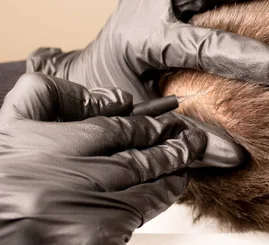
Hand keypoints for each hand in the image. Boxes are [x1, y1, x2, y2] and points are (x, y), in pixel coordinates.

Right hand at [0, 73, 206, 244]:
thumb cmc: (2, 177)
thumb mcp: (15, 123)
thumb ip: (56, 96)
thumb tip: (115, 100)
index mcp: (60, 147)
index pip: (121, 131)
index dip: (151, 126)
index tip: (169, 121)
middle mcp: (79, 180)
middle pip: (142, 162)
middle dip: (173, 150)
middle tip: (192, 140)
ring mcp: (91, 215)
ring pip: (147, 192)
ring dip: (170, 177)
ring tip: (184, 166)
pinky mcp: (95, 242)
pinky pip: (135, 222)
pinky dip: (153, 205)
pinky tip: (166, 192)